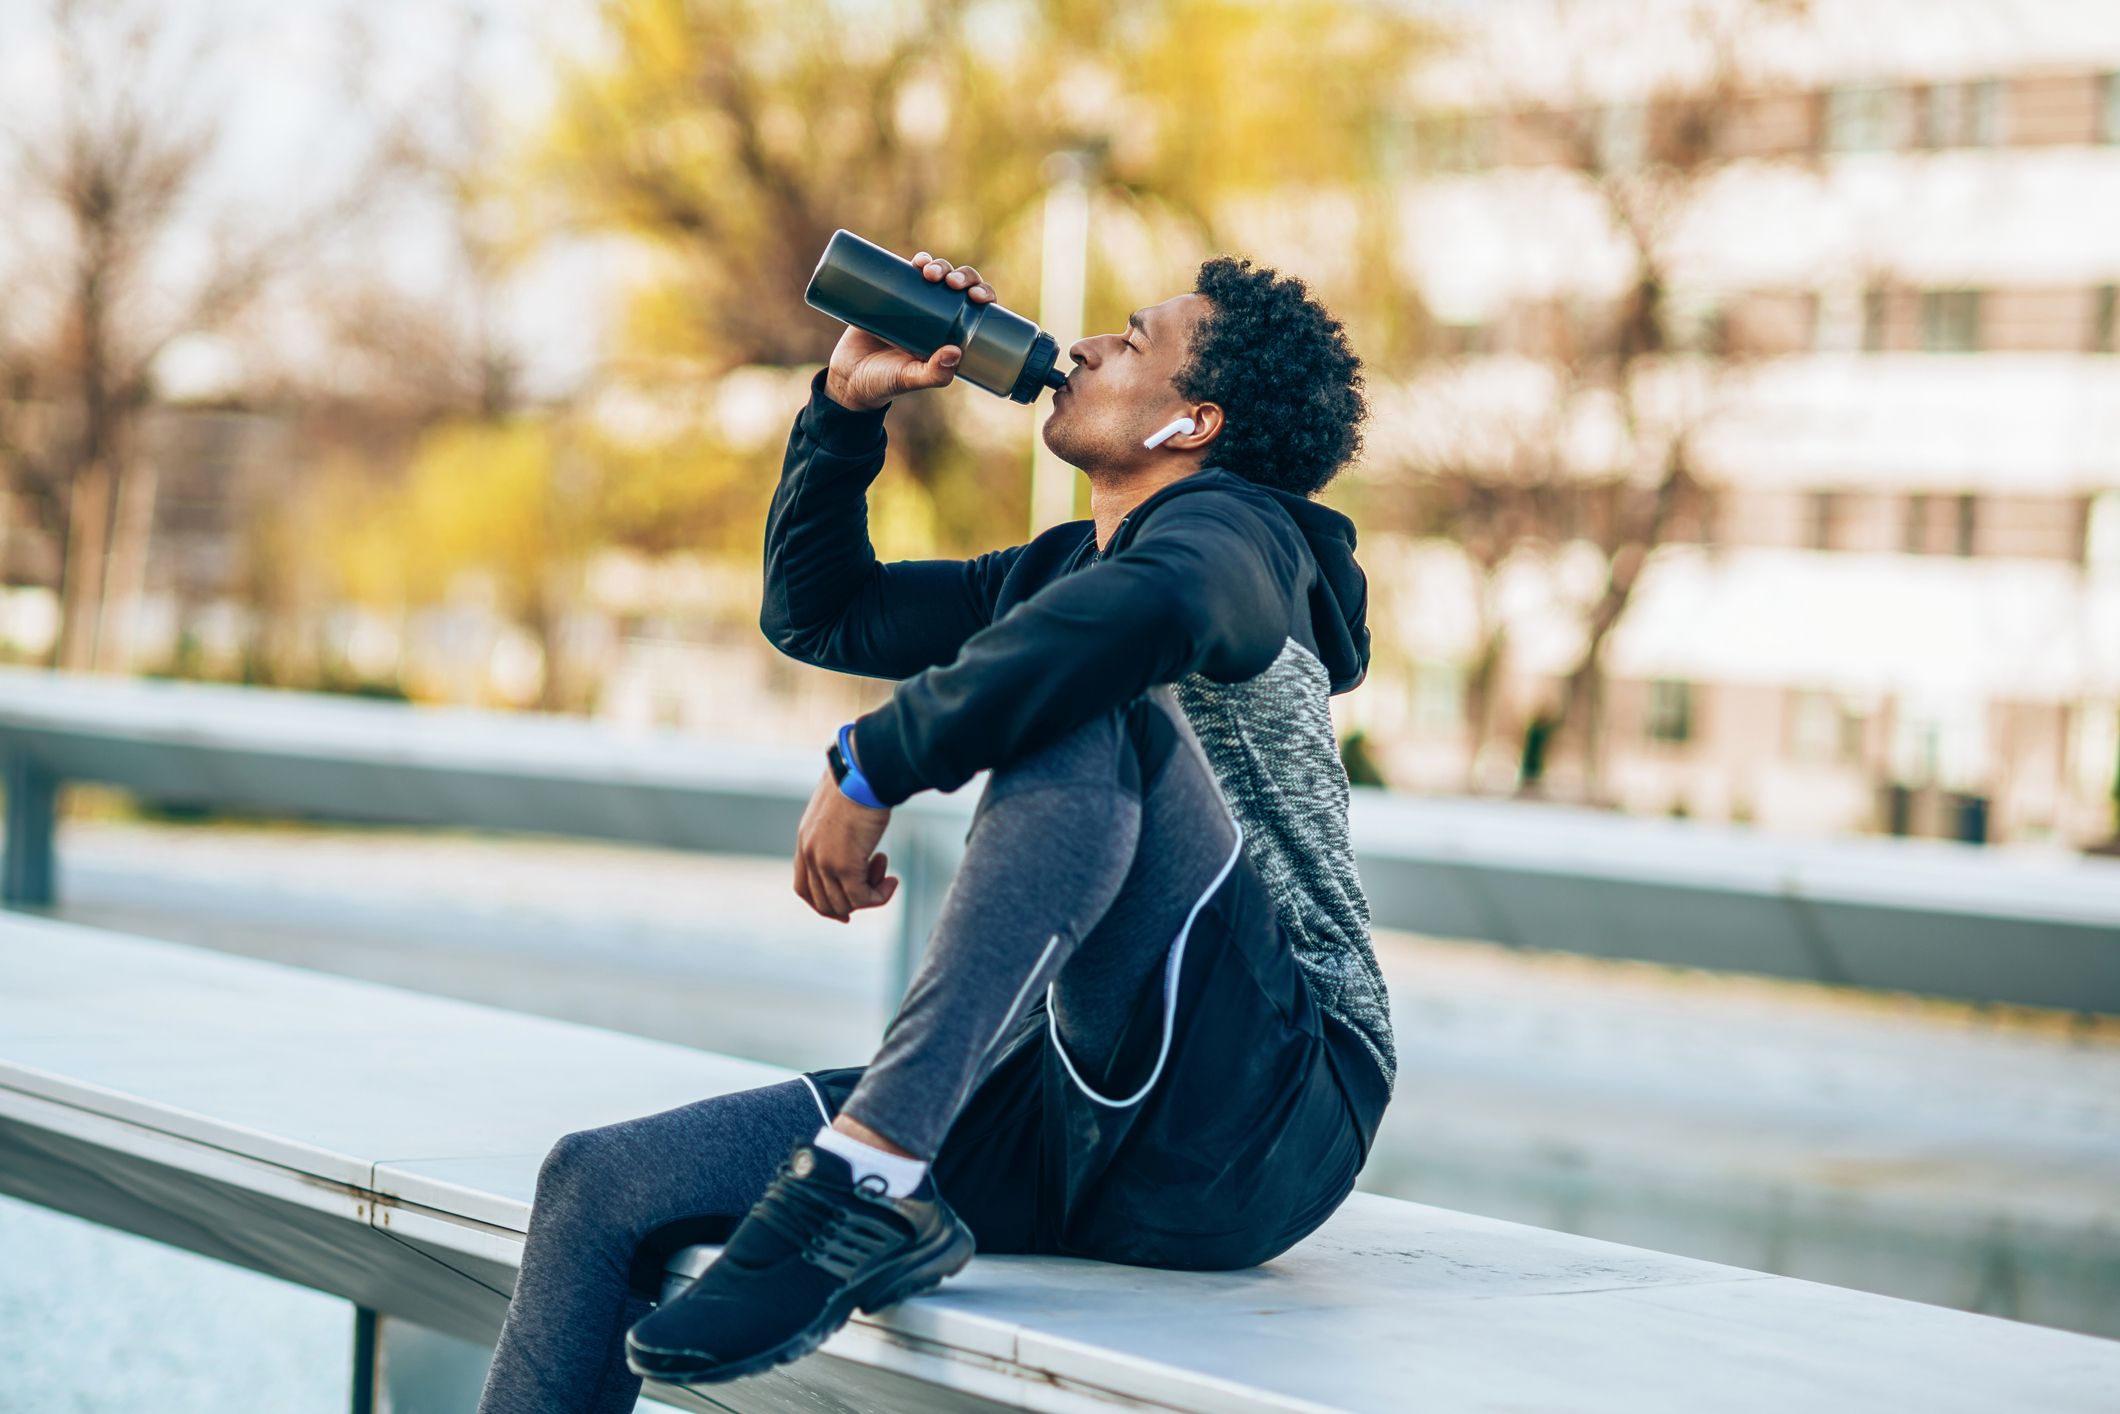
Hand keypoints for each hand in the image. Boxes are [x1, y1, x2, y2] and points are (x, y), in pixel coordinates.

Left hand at [793, 766, 897, 922]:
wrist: (864, 772)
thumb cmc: (860, 784)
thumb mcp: (841, 811)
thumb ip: (839, 834)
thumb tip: (858, 848)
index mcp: (805, 841)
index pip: (804, 889)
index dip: (825, 905)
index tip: (849, 909)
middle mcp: (810, 855)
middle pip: (825, 903)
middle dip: (853, 901)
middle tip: (878, 880)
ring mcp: (824, 862)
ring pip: (844, 904)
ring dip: (869, 896)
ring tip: (885, 871)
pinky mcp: (844, 866)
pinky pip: (862, 898)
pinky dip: (879, 897)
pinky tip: (892, 880)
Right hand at [823, 249, 996, 411]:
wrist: (848, 376)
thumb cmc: (885, 382)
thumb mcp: (910, 379)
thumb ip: (933, 374)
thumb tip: (956, 351)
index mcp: (950, 335)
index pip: (976, 309)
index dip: (983, 294)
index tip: (978, 296)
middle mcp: (936, 317)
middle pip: (958, 286)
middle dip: (961, 276)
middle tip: (951, 282)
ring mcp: (913, 304)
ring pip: (935, 275)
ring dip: (940, 265)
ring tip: (930, 272)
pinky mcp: (889, 295)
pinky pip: (906, 272)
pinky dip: (917, 262)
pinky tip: (920, 261)